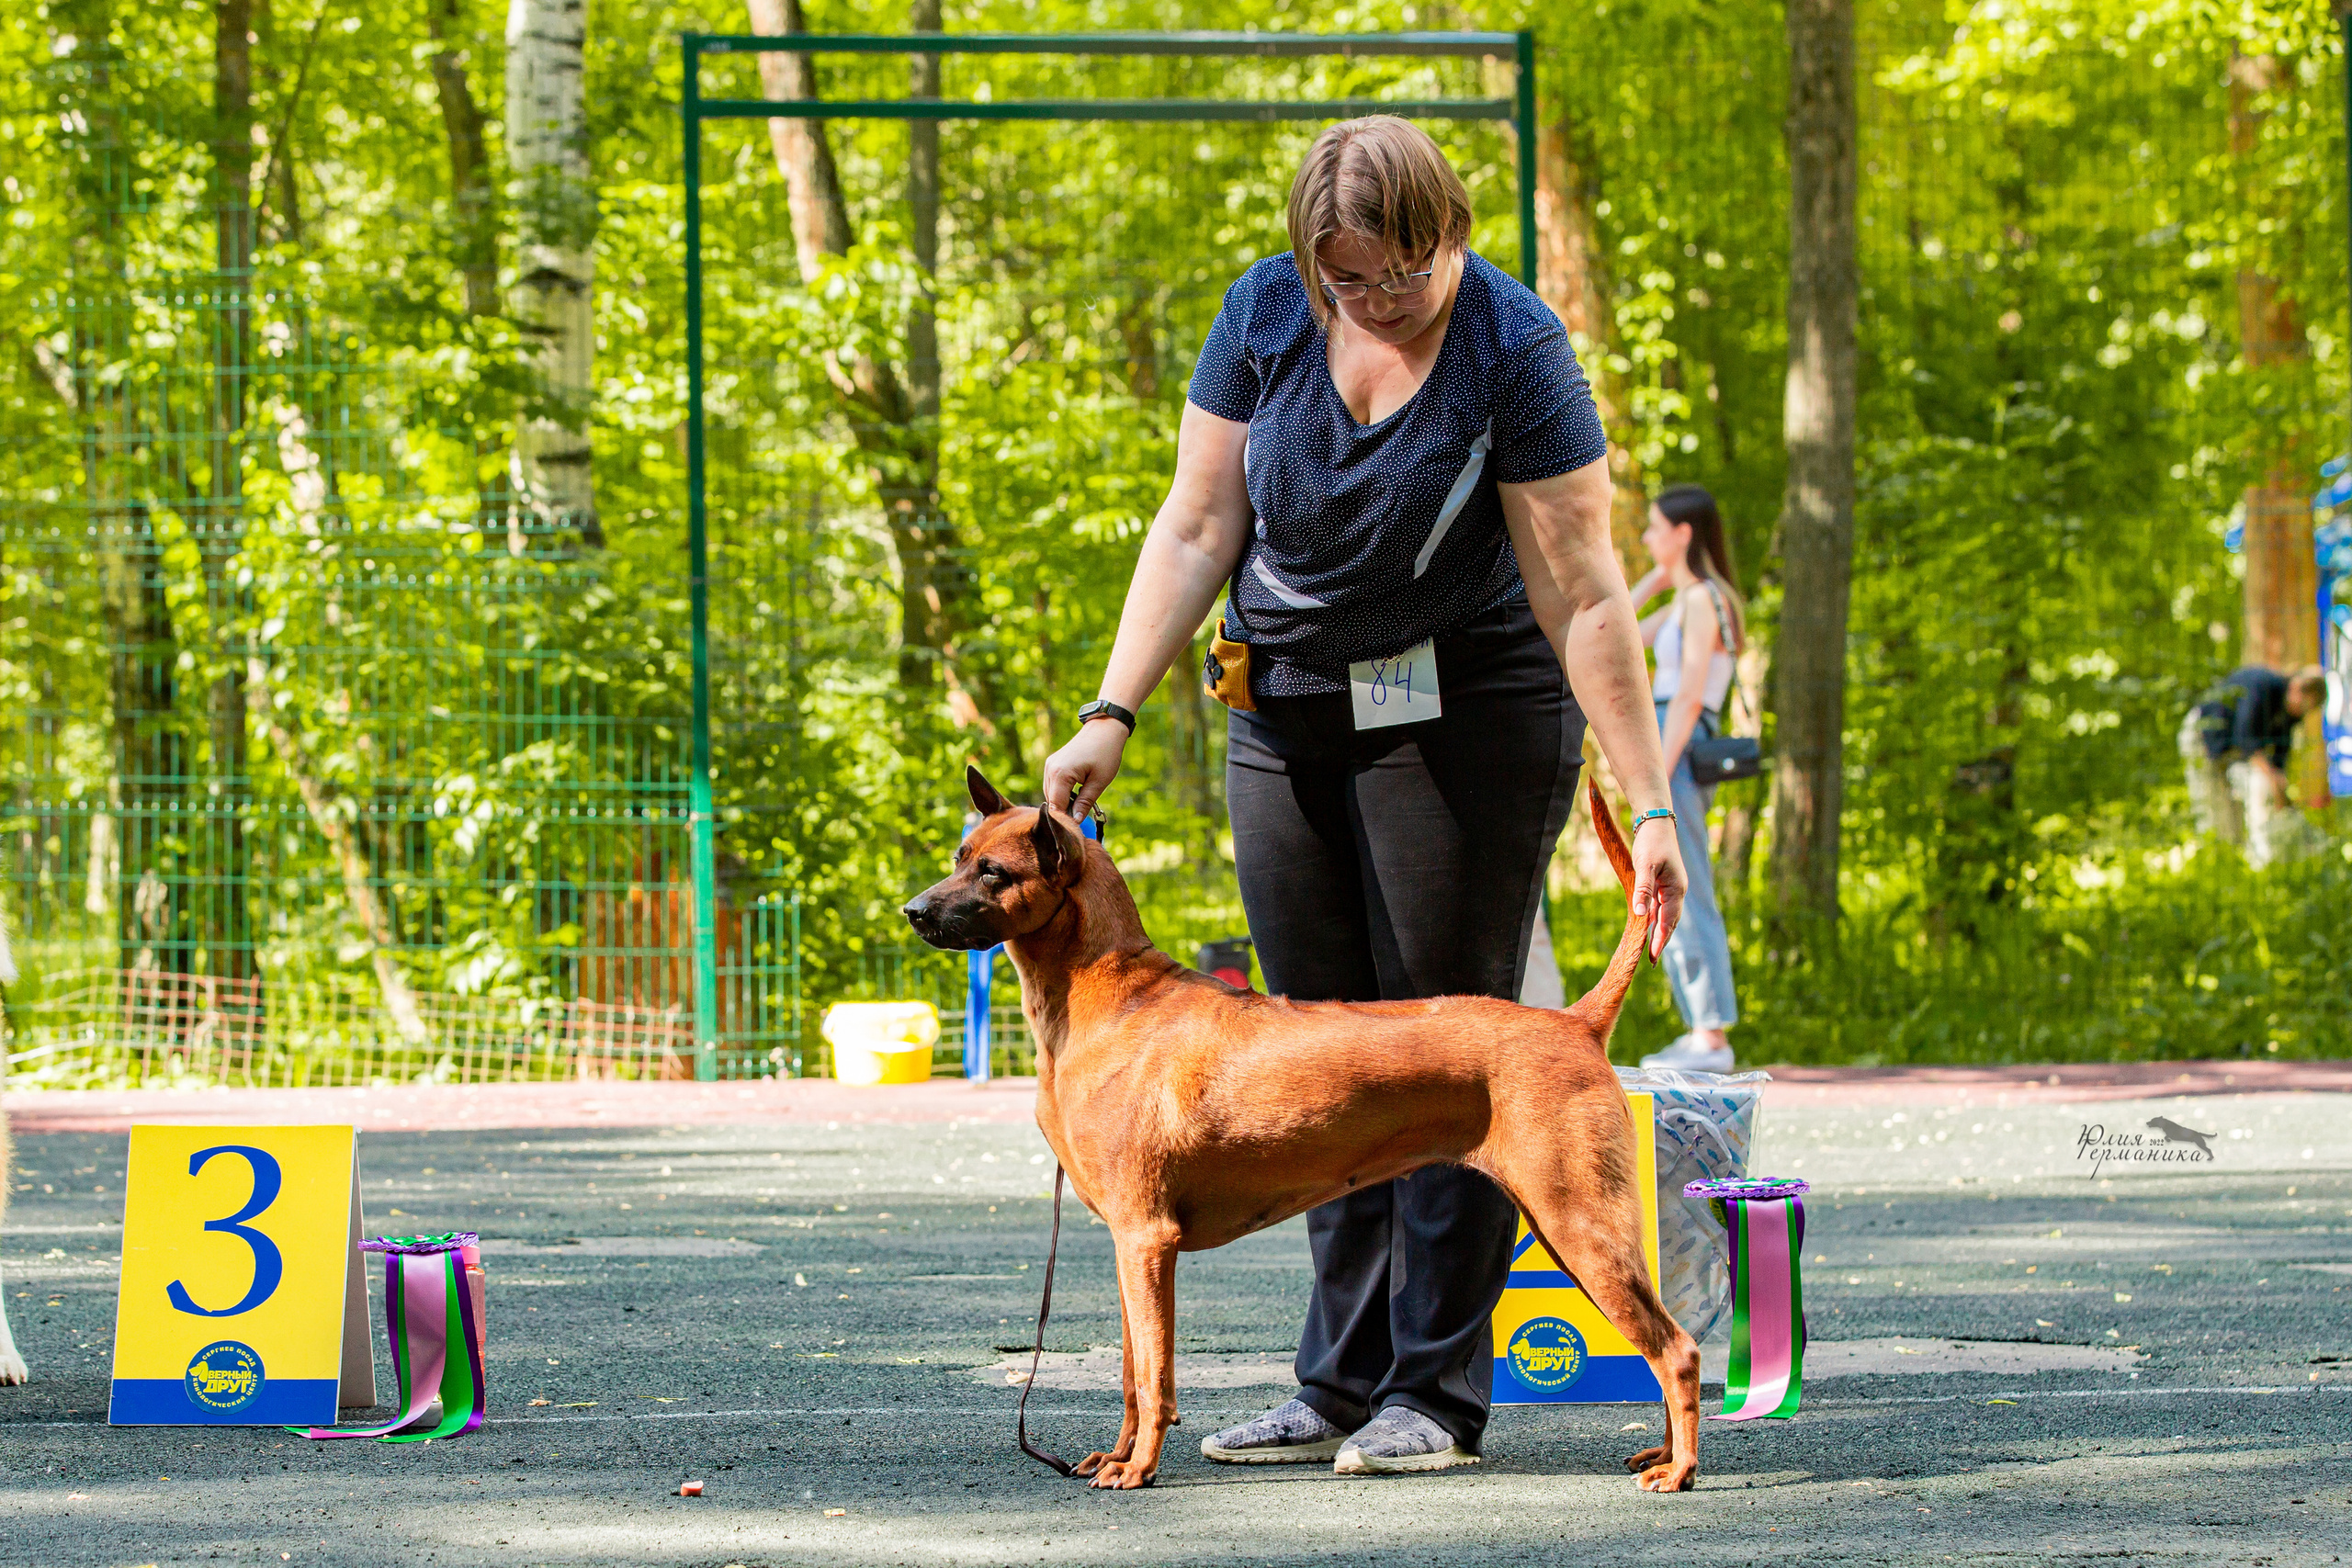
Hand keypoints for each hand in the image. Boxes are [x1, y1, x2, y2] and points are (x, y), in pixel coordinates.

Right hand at [1042, 718, 1128, 819]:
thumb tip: (1076, 821)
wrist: (1105, 728)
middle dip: (1064, 812)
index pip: (1056, 807)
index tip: (1075, 832)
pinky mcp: (1053, 763)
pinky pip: (1053, 785)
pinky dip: (1062, 793)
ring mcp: (1050, 765)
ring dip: (1063, 803)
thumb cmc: (1106, 753)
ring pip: (1051, 794)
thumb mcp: (1099, 782)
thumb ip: (1085, 803)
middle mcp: (1050, 769)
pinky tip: (1076, 795)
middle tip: (1081, 821)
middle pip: (1052, 802)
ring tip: (1080, 808)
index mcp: (1060, 775)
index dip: (1065, 821)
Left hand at [1630, 815, 1686, 959]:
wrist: (1656, 824)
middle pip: (1670, 921)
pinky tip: (1647, 927)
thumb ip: (1644, 890)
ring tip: (1649, 950)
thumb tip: (1641, 915)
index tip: (1653, 957)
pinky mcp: (1664, 884)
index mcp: (1676, 889)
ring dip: (1657, 931)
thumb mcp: (1645, 866)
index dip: (1661, 939)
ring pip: (1665, 915)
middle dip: (1661, 940)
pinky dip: (1654, 918)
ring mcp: (1671, 888)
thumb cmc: (1651, 843)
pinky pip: (1660, 906)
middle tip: (1651, 960)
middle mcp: (1676, 891)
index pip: (1669, 921)